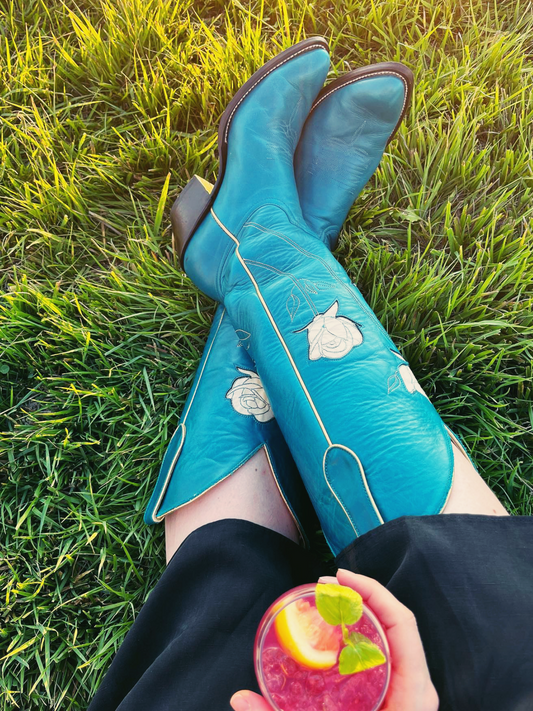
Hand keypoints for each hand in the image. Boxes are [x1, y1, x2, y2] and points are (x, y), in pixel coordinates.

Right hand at [230, 569, 437, 710]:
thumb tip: (239, 699)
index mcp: (413, 694)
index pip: (403, 624)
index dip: (375, 592)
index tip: (340, 577)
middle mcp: (416, 686)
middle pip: (395, 622)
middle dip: (362, 595)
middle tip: (326, 584)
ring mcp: (408, 689)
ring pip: (391, 635)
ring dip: (362, 610)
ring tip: (330, 597)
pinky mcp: (397, 693)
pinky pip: (385, 652)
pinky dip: (362, 633)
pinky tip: (337, 628)